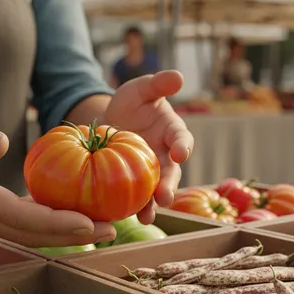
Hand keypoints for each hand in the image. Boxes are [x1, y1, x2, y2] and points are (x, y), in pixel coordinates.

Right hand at [0, 113, 115, 246]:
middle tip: (113, 229)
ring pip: (28, 235)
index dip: (55, 221)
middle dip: (73, 236)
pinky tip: (74, 218)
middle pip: (31, 234)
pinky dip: (50, 225)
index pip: (17, 215)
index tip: (88, 222)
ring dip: (66, 236)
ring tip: (104, 228)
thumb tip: (0, 142)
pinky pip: (22, 226)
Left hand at [104, 70, 193, 223]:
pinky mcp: (133, 184)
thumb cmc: (131, 104)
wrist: (110, 122)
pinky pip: (135, 198)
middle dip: (169, 186)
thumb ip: (158, 84)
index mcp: (173, 133)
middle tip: (165, 197)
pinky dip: (131, 208)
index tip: (180, 152)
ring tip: (147, 216)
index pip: (182, 140)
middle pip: (172, 174)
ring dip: (152, 205)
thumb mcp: (141, 89)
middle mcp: (166, 156)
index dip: (183, 147)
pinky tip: (122, 217)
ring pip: (156, 192)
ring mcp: (150, 173)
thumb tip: (178, 76)